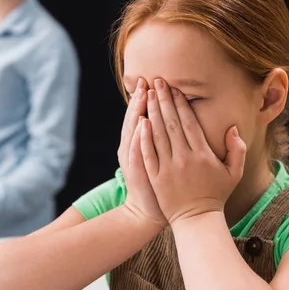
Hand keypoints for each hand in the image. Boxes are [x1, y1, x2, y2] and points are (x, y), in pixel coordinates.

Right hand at [117, 77, 165, 225]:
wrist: (148, 209)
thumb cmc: (155, 181)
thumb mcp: (149, 156)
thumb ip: (155, 135)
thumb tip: (156, 116)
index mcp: (138, 142)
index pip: (140, 115)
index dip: (144, 99)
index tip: (151, 81)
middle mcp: (132, 148)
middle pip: (136, 118)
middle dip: (142, 99)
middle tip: (147, 80)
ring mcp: (134, 160)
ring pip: (135, 131)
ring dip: (139, 112)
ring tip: (144, 94)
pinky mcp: (139, 172)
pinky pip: (138, 152)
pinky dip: (139, 138)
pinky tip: (142, 124)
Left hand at [140, 78, 246, 224]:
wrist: (197, 220)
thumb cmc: (217, 194)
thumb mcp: (234, 172)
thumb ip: (237, 149)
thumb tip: (232, 128)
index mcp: (203, 155)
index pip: (189, 123)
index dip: (181, 103)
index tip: (175, 88)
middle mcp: (184, 158)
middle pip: (171, 123)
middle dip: (164, 100)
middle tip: (157, 81)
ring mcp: (168, 168)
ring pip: (158, 134)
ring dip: (152, 112)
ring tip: (148, 94)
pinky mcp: (156, 177)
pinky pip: (147, 153)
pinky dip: (143, 137)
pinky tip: (140, 121)